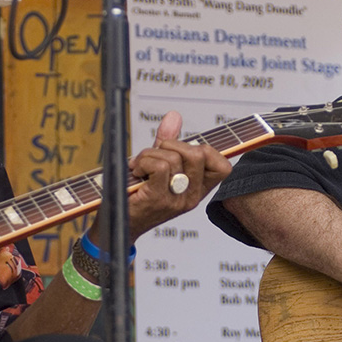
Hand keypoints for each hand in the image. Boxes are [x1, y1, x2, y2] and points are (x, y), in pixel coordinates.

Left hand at [122, 111, 231, 237]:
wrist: (117, 225)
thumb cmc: (137, 196)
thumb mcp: (157, 167)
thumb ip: (168, 142)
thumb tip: (174, 116)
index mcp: (197, 190)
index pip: (224, 167)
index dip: (207, 150)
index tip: (181, 151)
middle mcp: (191, 197)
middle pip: (199, 153)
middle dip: (172, 144)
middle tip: (155, 155)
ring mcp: (177, 199)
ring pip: (174, 157)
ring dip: (150, 154)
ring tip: (140, 166)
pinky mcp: (159, 199)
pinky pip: (161, 166)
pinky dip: (144, 161)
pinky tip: (136, 171)